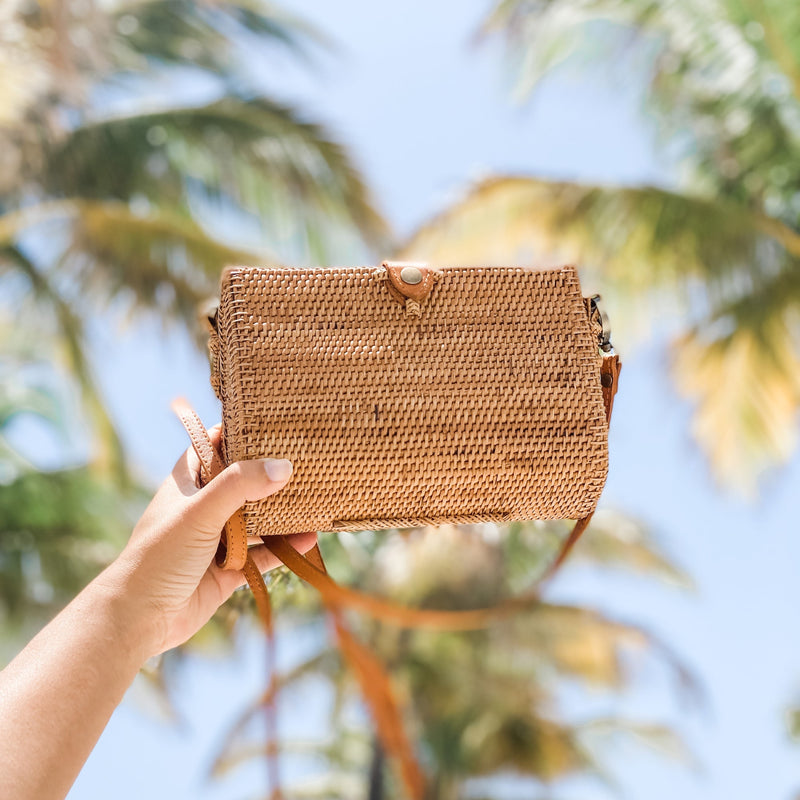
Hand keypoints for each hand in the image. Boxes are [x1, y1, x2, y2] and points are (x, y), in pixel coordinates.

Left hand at [99, 424, 316, 659]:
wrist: (141, 618)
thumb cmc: (159, 556)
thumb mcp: (199, 512)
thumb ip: (239, 485)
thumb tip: (283, 466)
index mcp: (187, 483)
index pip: (213, 445)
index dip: (239, 432)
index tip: (272, 422)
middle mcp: (204, 507)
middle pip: (243, 482)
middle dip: (271, 473)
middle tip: (306, 458)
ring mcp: (217, 539)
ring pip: (257, 519)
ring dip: (282, 512)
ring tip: (314, 498)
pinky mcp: (230, 569)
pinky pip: (264, 553)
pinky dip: (285, 547)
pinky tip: (308, 538)